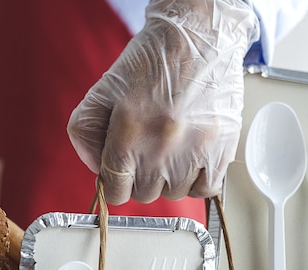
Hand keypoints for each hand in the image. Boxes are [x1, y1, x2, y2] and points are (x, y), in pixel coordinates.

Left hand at [68, 0, 257, 203]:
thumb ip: (85, 134)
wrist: (199, 37)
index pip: (116, 190)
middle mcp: (162, 146)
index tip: (120, 176)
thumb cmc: (151, 62)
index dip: (114, 185)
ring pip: (174, 193)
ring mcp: (195, 149)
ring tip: (170, 149)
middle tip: (146, 152)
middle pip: (144, 194)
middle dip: (140, 178)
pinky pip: (206, 189)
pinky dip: (197, 181)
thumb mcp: (102, 91)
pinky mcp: (222, 148)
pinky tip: (191, 160)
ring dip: (169, 179)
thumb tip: (96, 170)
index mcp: (128, 132)